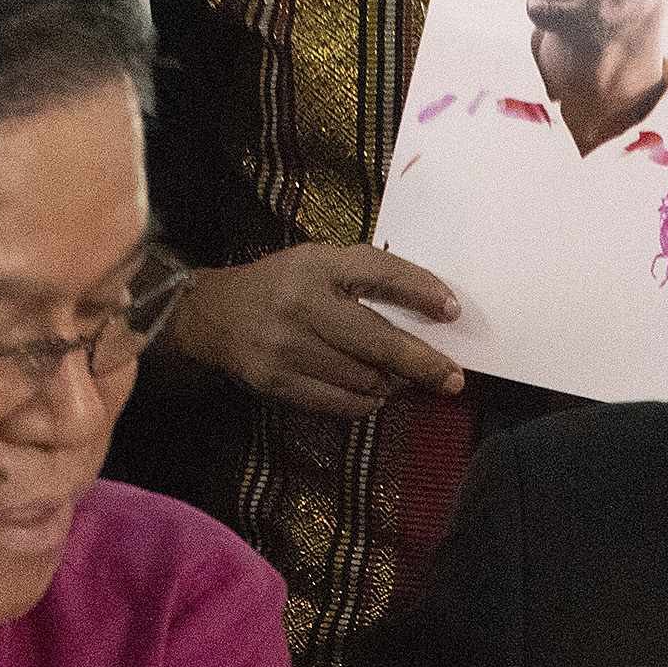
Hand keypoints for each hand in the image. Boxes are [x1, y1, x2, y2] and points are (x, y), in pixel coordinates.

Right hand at [165, 243, 463, 416]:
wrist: (215, 316)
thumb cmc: (283, 286)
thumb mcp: (320, 262)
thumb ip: (367, 277)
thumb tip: (431, 312)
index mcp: (316, 265)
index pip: (380, 274)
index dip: (421, 292)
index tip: (452, 310)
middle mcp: (301, 305)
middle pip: (378, 341)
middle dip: (423, 364)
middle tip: (452, 378)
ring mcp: (288, 348)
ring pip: (364, 379)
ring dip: (392, 384)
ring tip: (399, 378)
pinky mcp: (279, 383)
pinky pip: (341, 404)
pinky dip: (366, 401)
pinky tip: (371, 392)